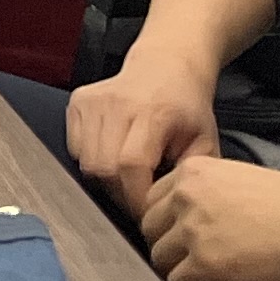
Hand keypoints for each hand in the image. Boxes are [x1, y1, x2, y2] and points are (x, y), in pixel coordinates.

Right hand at [68, 60, 222, 223]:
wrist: (166, 66)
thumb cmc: (187, 109)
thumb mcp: (204, 143)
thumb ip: (190, 178)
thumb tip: (173, 213)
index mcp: (153, 113)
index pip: (131, 165)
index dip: (137, 198)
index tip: (150, 214)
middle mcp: (118, 103)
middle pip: (103, 168)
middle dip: (121, 195)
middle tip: (139, 200)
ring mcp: (94, 100)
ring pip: (85, 161)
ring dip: (105, 181)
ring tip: (128, 180)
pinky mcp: (78, 101)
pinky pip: (75, 148)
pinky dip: (91, 161)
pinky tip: (112, 157)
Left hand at [139, 154, 279, 280]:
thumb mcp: (234, 181)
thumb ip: (205, 195)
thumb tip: (188, 224)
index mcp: (191, 171)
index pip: (153, 200)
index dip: (165, 224)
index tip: (178, 240)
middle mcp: (183, 197)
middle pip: (150, 228)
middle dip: (166, 248)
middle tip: (186, 264)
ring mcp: (191, 231)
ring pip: (159, 258)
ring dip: (176, 273)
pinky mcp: (204, 264)